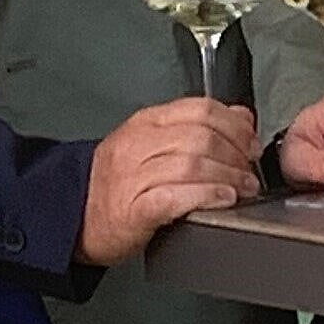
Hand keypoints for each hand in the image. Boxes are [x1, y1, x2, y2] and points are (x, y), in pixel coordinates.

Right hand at [78, 98, 260, 263]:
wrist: (74, 215)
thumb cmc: (116, 183)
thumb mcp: (153, 143)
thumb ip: (196, 126)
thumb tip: (241, 116)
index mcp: (146, 123)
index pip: (200, 109)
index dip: (234, 125)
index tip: (249, 143)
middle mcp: (138, 144)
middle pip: (201, 136)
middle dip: (235, 153)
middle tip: (249, 170)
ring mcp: (134, 176)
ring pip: (193, 164)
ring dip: (228, 176)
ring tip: (242, 188)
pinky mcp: (134, 209)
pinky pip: (176, 197)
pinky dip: (206, 196)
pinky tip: (223, 199)